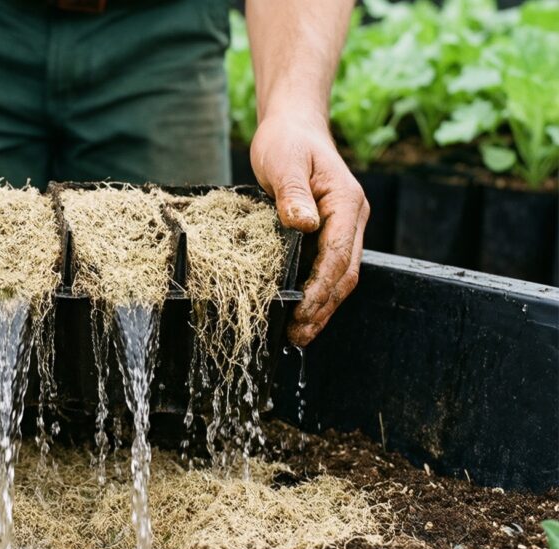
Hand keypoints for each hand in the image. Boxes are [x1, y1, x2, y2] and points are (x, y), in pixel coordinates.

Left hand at [250, 112, 368, 346]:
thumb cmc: (287, 141)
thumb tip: (303, 224)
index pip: (339, 254)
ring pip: (338, 276)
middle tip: (298, 334)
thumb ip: (293, 193)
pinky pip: (326, 268)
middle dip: (323, 307)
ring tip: (298, 334)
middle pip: (344, 273)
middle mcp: (352, 219)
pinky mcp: (329, 233)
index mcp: (347, 202)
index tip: (301, 311)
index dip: (321, 286)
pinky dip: (315, 292)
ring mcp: (344, 227)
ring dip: (321, 306)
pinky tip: (299, 311)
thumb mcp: (284, 162)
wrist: (292, 126)